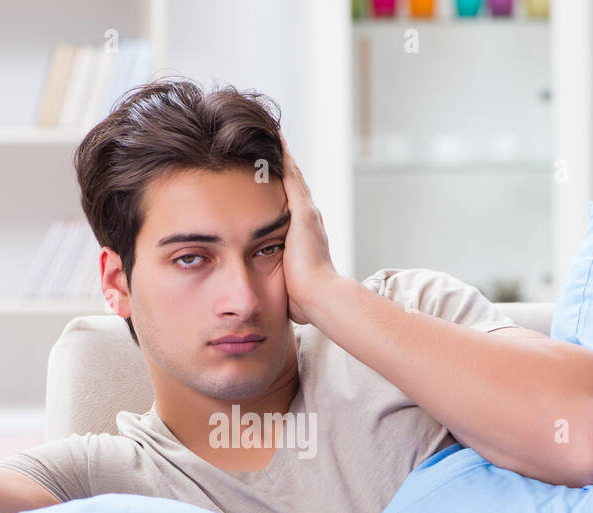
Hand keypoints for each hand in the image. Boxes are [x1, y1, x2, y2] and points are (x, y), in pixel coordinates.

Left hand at [278, 131, 338, 325]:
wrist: (320, 298)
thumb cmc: (304, 300)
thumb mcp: (288, 283)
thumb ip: (281, 280)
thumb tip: (274, 294)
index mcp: (306, 236)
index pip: (293, 207)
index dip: (285, 189)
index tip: (274, 175)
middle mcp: (310, 220)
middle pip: (296, 186)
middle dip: (285, 166)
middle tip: (274, 142)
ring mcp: (308, 214)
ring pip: (294, 176)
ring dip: (284, 155)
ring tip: (273, 133)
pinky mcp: (303, 211)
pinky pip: (291, 176)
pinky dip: (285, 157)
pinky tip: (276, 138)